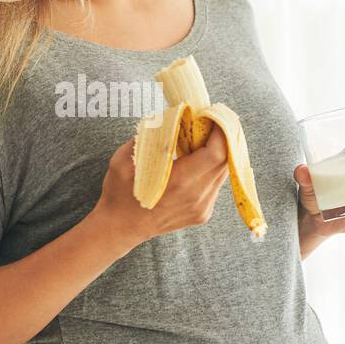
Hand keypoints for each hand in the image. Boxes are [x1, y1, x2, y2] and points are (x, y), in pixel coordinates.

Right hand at [94, 125, 230, 249]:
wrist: (120, 229)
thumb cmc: (119, 194)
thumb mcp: (123, 160)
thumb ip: (146, 136)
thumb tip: (165, 117)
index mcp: (179, 183)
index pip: (216, 153)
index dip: (220, 131)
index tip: (212, 115)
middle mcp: (196, 197)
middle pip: (225, 161)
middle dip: (222, 138)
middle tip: (212, 121)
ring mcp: (201, 208)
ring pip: (222, 173)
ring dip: (218, 153)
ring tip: (204, 138)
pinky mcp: (202, 214)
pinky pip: (215, 185)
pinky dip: (211, 169)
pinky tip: (197, 161)